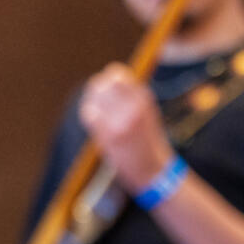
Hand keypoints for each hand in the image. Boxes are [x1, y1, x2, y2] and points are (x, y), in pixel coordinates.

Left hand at [78, 63, 174, 193]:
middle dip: (96, 89)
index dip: (108, 79)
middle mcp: (133, 106)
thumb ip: (130, 95)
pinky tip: (95, 122)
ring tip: (96, 111)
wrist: (154, 170)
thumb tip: (109, 78)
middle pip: (101, 84)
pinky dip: (89, 115)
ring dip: (91, 102)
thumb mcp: (146, 111)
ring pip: (94, 98)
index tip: (107, 86)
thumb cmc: (147, 139)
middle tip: (97, 99)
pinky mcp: (110, 135)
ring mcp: (121, 120)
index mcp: (143, 98)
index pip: (117, 74)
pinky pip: (89, 114)